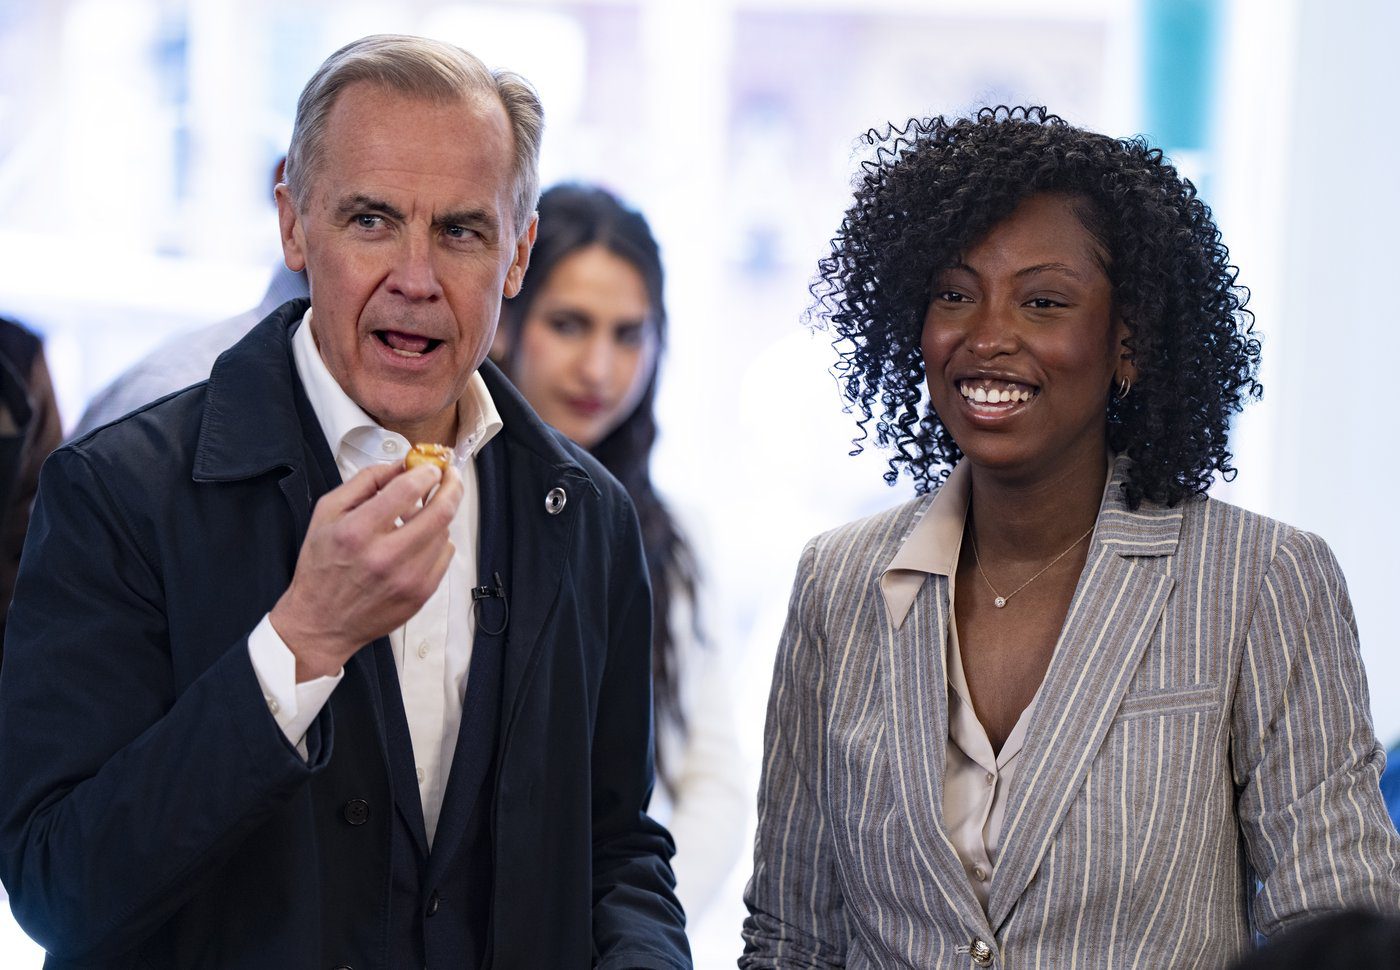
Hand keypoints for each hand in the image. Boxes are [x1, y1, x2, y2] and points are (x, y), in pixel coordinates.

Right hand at [269, 461, 463, 680]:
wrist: (321, 622)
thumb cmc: (321, 567)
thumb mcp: (327, 513)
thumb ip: (364, 482)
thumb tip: (399, 465)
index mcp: (358, 532)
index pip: (407, 490)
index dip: (426, 472)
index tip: (431, 467)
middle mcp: (385, 557)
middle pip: (440, 512)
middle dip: (452, 487)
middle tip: (451, 477)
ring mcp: (407, 579)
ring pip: (445, 533)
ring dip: (439, 516)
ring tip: (420, 514)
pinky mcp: (420, 595)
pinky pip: (445, 556)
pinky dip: (438, 542)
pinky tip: (419, 540)